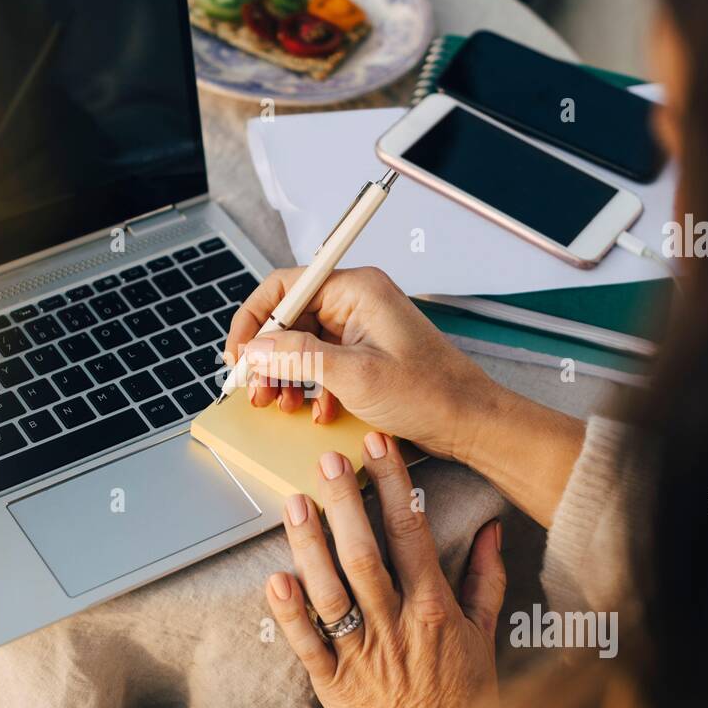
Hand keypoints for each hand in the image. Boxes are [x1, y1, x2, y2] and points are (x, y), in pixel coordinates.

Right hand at [224, 267, 494, 462]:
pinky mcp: (362, 354)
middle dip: (268, 355)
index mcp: (357, 290)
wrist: (467, 421)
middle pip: (288, 318)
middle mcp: (356, 302)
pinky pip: (319, 362)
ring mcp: (359, 329)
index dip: (255, 319)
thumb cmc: (431, 392)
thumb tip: (256, 349)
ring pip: (300, 343)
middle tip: (255, 387)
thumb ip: (299, 357)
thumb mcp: (356, 375)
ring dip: (285, 374)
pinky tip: (315, 410)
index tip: (239, 353)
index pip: (285, 286)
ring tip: (279, 403)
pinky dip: (309, 386)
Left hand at [264, 433, 507, 707]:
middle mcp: (396, 625)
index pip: (412, 533)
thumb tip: (492, 529)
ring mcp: (362, 653)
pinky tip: (275, 578)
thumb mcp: (484, 636)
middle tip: (329, 461)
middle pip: (366, 553)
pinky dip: (288, 613)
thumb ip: (485, 580)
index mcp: (434, 608)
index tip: (380, 448)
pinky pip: (307, 643)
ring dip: (310, 545)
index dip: (395, 485)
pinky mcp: (333, 681)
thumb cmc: (462, 699)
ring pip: (331, 590)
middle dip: (346, 503)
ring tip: (294, 503)